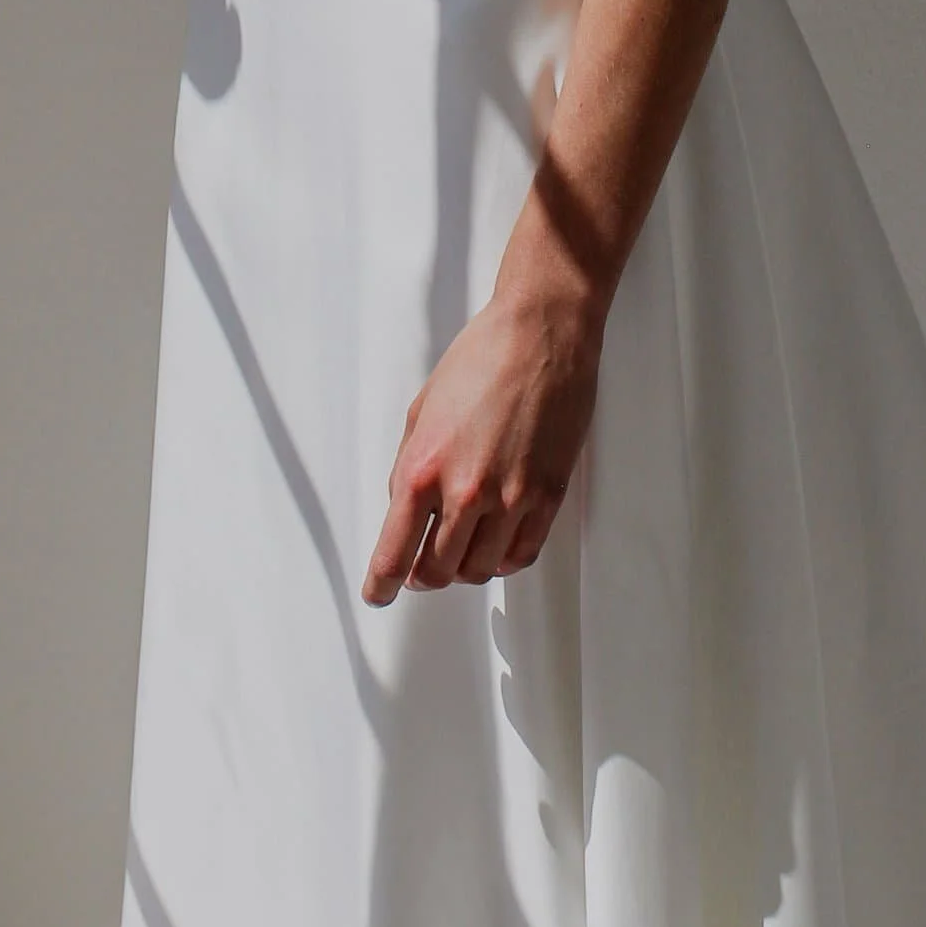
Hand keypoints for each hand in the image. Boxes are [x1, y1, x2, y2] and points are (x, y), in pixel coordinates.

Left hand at [360, 274, 601, 604]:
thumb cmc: (482, 358)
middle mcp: (466, 491)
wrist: (542, 332)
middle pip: (436, 573)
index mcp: (424, 467)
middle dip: (423, 576)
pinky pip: (521, 554)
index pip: (395, 553)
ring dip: (463, 568)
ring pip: (479, 570)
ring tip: (460, 548)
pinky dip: (503, 559)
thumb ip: (409, 466)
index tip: (378, 593)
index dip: (381, 585)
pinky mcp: (547, 495)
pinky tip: (496, 543)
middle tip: (420, 568)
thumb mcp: (422, 410)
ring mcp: (511, 498)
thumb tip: (406, 512)